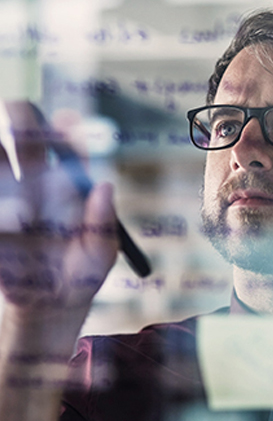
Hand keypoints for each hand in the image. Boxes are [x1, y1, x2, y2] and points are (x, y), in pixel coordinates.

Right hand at [0, 101, 117, 339]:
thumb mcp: (100, 255)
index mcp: (69, 187)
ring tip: (3, 162)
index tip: (66, 119)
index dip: (67, 130)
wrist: (49, 304)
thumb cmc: (83, 275)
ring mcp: (8, 198)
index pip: (69, 149)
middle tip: (18, 107)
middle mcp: (36, 184)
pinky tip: (10, 217)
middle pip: (27, 140)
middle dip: (22, 119)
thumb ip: (102, 222)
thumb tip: (106, 185)